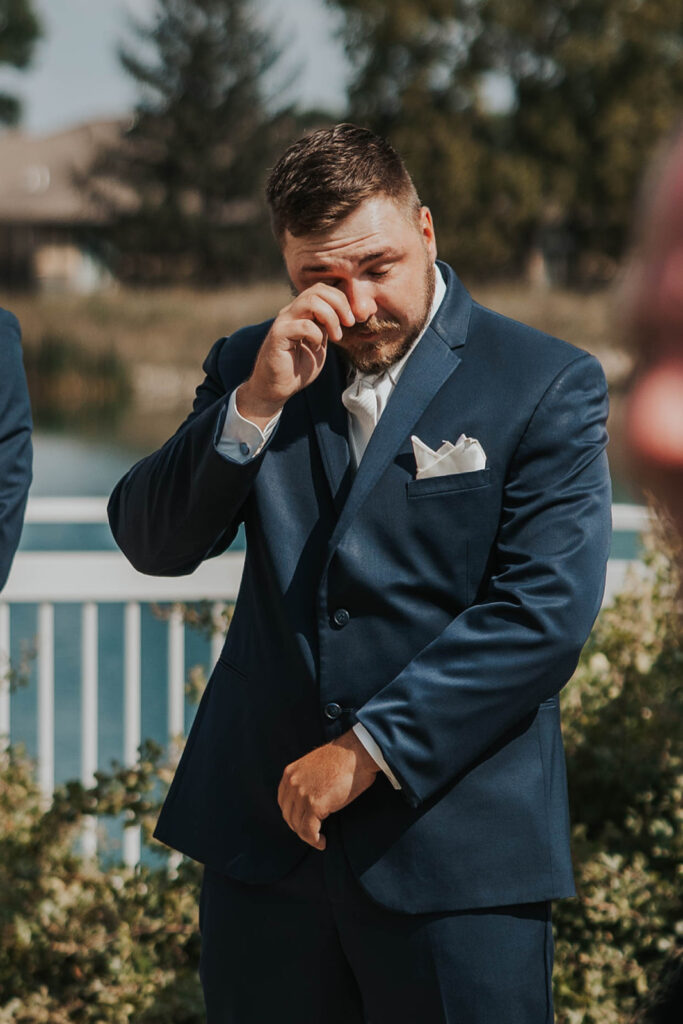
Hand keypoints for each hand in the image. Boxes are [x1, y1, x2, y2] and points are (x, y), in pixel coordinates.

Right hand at [236, 284, 354, 428]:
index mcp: (301, 312)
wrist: (277, 388)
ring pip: (311, 302)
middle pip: (318, 290)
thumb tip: (344, 314)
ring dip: (331, 317)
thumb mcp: (320, 342)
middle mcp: (291, 312)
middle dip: (340, 304)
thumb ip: (327, 327)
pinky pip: (304, 326)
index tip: (352, 319)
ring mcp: (284, 322)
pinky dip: (317, 335)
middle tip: (349, 323)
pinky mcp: (278, 335)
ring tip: (336, 336)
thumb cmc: (297, 367)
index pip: (322, 290)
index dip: (341, 299)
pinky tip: (317, 347)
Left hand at [277, 729, 378, 850]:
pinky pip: (308, 832)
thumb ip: (306, 781)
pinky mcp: (314, 805)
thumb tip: (309, 799)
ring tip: (320, 838)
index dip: (293, 815)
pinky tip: (323, 842)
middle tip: (313, 832)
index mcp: (290, 773)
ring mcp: (302, 794)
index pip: (283, 802)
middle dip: (300, 826)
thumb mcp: (314, 766)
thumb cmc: (344, 759)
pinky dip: (315, 841)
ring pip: (298, 826)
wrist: (357, 752)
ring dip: (308, 836)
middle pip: (289, 815)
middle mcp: (292, 783)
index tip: (304, 821)